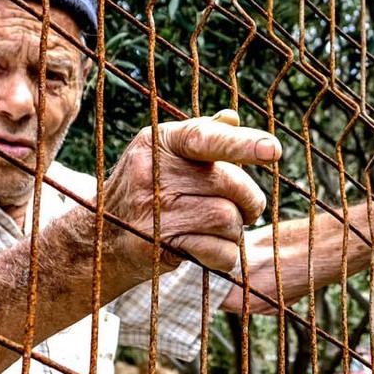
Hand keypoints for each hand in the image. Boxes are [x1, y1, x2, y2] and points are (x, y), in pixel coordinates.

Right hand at [97, 108, 279, 274]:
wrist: (99, 236)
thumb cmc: (146, 189)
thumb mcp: (164, 154)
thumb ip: (201, 136)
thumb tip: (233, 118)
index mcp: (158, 141)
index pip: (204, 137)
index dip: (242, 144)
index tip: (274, 150)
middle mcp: (150, 171)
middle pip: (229, 184)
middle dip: (249, 200)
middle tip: (244, 209)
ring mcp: (151, 210)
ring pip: (227, 219)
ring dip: (236, 230)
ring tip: (221, 230)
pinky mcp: (156, 244)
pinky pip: (218, 251)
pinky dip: (226, 255)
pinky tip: (211, 250)